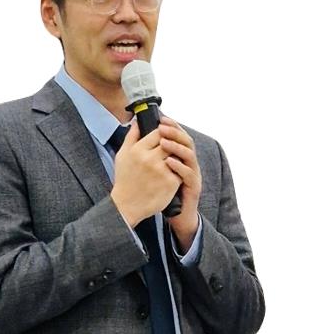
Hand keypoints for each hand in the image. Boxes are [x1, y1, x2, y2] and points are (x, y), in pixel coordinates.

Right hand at [110, 120, 181, 226]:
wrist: (127, 205)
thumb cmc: (125, 180)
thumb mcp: (122, 155)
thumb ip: (131, 136)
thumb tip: (137, 121)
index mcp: (138, 150)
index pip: (159, 132)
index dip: (163, 133)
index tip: (162, 138)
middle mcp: (150, 159)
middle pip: (170, 142)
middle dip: (171, 145)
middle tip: (168, 150)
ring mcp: (162, 170)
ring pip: (177, 155)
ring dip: (176, 157)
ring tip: (171, 162)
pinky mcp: (171, 182)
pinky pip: (180, 170)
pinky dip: (178, 171)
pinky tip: (171, 175)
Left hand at [158, 116, 201, 252]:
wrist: (175, 214)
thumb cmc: (163, 190)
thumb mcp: (155, 169)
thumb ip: (150, 152)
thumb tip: (139, 134)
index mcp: (180, 157)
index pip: (179, 136)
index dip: (172, 126)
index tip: (161, 119)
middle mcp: (189, 163)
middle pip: (187, 141)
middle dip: (175, 132)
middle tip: (162, 127)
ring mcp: (193, 174)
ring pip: (190, 155)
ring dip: (177, 147)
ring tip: (163, 142)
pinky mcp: (193, 186)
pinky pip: (188, 174)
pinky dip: (179, 166)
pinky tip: (169, 162)